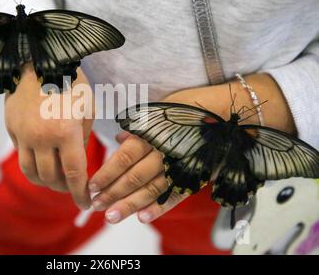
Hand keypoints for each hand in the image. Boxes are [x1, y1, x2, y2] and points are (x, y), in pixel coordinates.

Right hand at [5, 63, 93, 209]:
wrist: (39, 58)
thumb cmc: (70, 80)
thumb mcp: (87, 108)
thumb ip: (81, 137)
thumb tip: (75, 158)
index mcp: (65, 132)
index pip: (73, 173)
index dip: (80, 193)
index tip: (86, 203)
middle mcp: (41, 137)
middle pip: (50, 177)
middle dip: (63, 187)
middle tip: (72, 186)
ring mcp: (23, 134)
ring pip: (30, 172)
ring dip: (45, 180)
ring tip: (55, 178)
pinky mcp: (11, 128)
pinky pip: (21, 154)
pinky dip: (33, 163)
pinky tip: (43, 158)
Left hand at [89, 73, 294, 223]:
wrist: (233, 113)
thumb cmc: (194, 106)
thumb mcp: (163, 109)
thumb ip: (141, 126)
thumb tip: (120, 139)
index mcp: (155, 132)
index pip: (124, 156)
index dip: (107, 173)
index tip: (92, 186)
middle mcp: (165, 151)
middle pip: (133, 177)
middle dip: (112, 193)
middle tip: (95, 206)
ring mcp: (181, 166)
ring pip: (151, 189)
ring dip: (130, 205)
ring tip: (112, 217)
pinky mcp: (195, 176)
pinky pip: (176, 195)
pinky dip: (160, 207)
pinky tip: (144, 218)